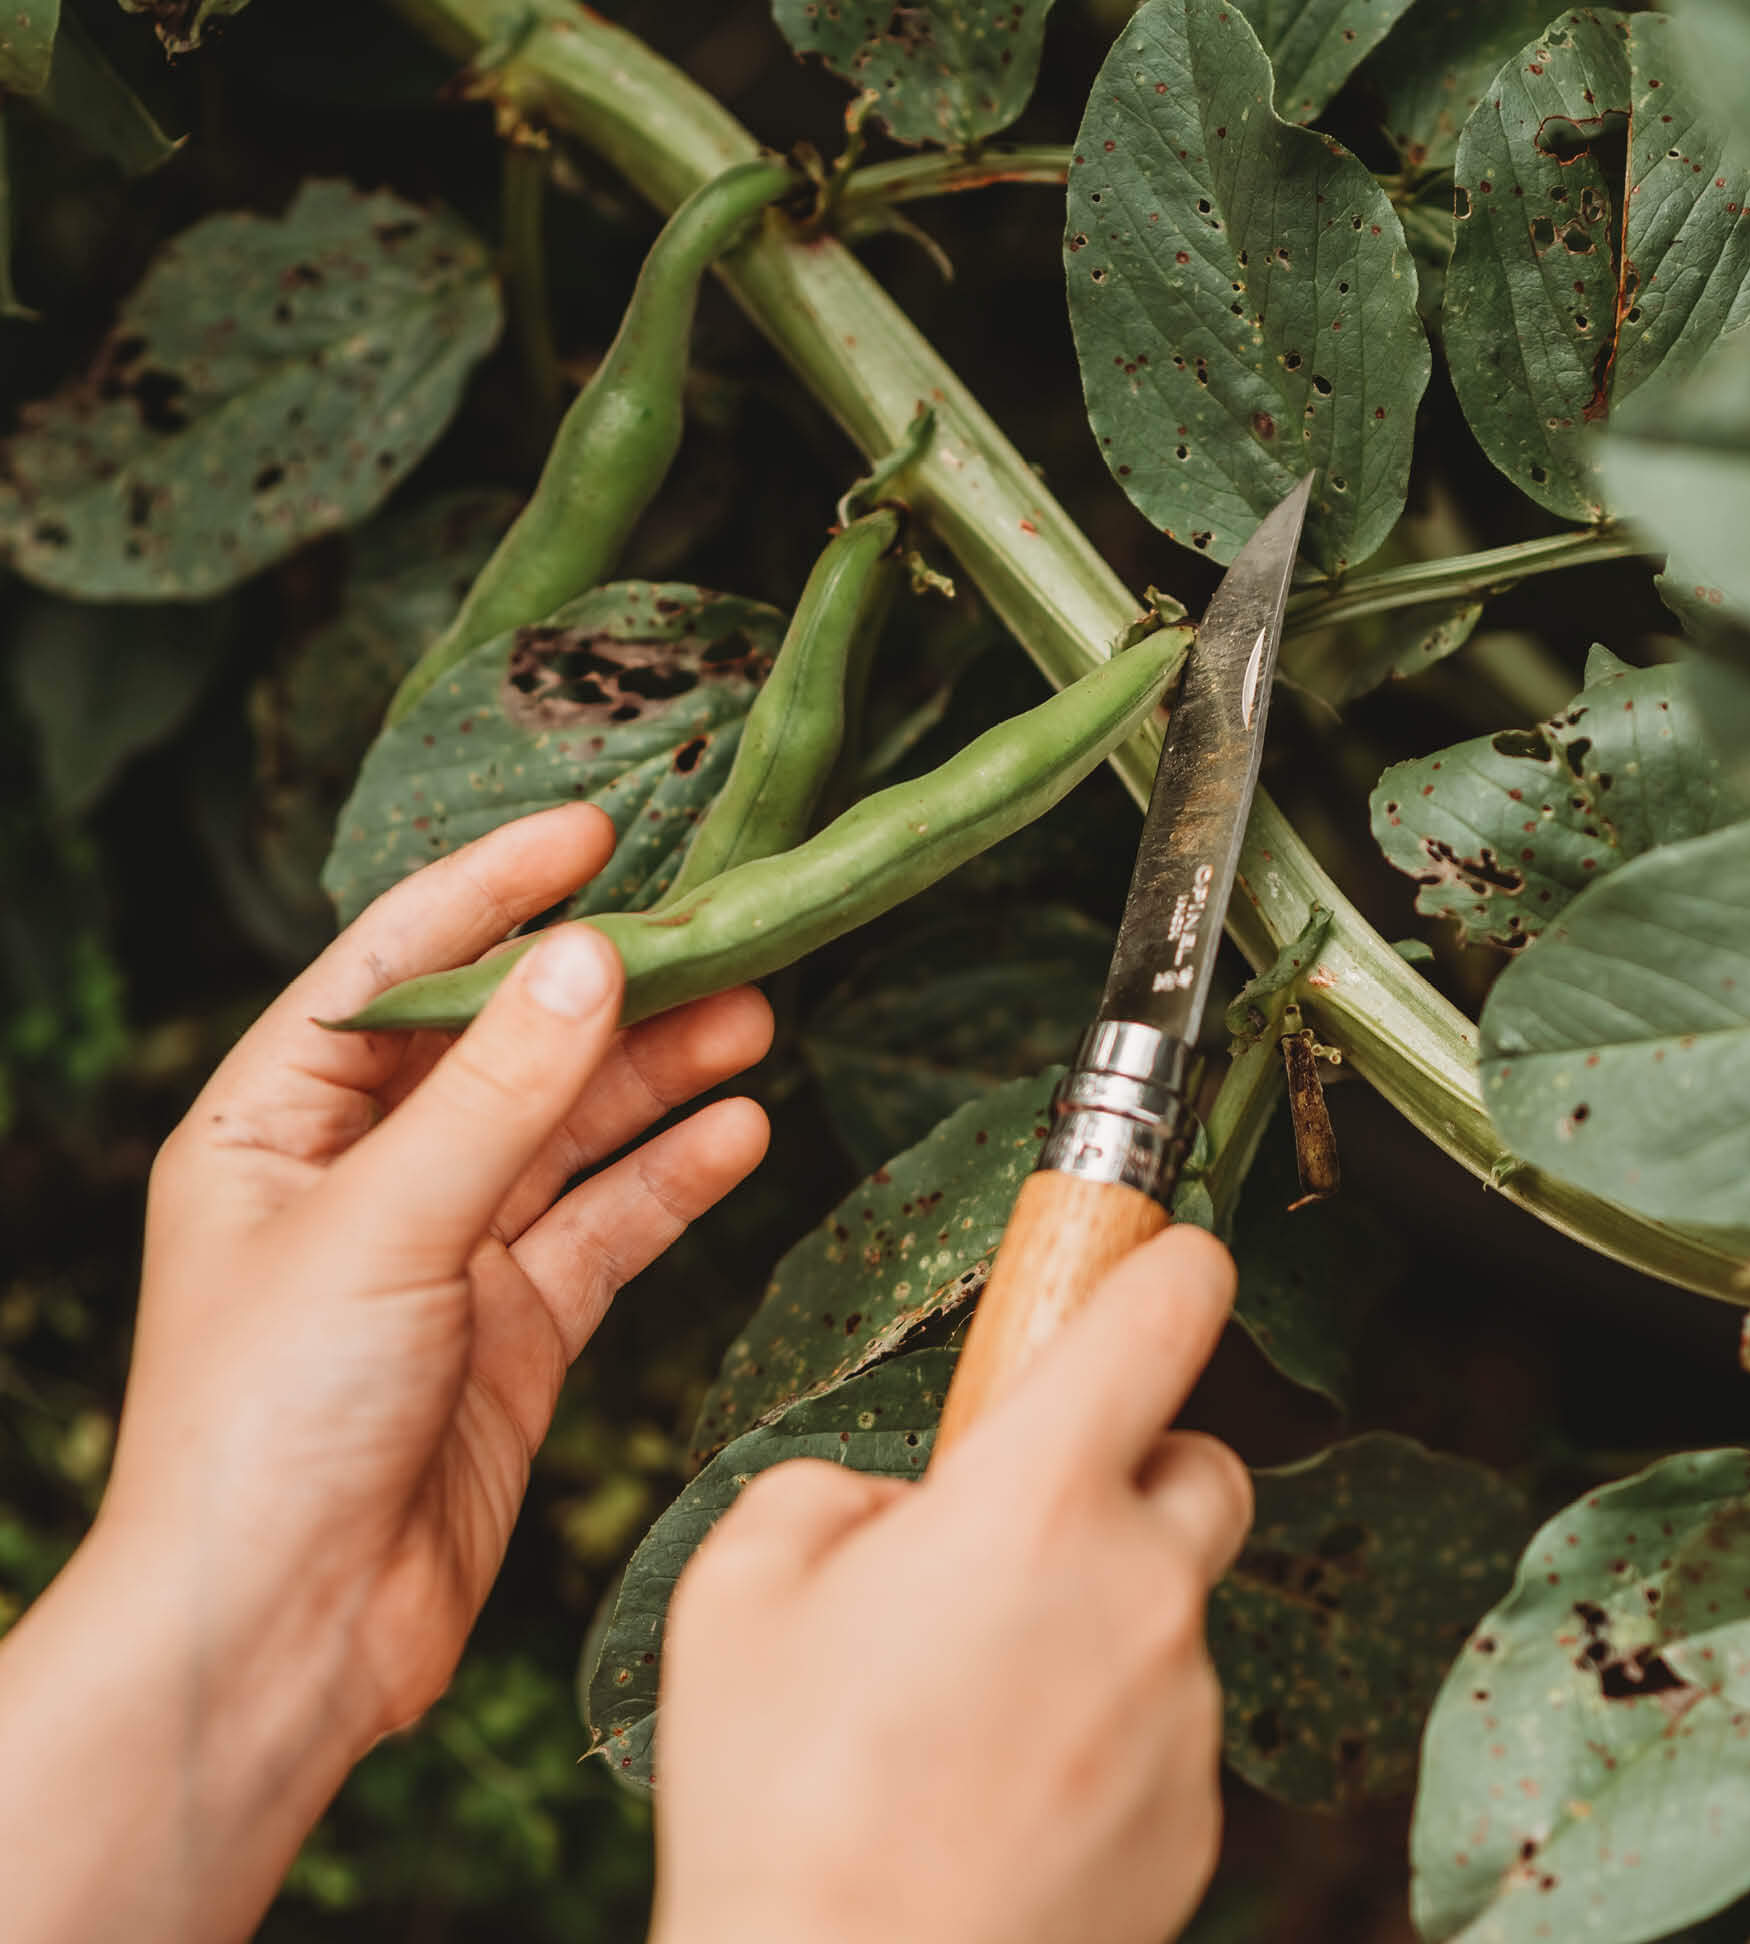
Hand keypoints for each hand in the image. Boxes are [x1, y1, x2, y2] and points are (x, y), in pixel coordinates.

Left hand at [0, 802, 770, 1942]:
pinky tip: (741, 1132)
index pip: (397, 966)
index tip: (596, 834)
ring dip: (658, 1075)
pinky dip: (672, 1179)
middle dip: (609, 990)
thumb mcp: (381, 1226)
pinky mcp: (515, 1327)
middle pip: (505, 1044)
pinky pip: (608, 1226)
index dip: (494, 891)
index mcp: (277, 1123)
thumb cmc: (267, 1423)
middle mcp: (364, 1173)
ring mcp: (446, 1251)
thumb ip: (498, 1093)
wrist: (287, 1638)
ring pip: (571, 1132)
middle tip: (722, 931)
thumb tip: (592, 957)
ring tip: (759, 1014)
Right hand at [653, 1227, 1251, 1943]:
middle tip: (1030, 1526)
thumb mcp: (743, 1586)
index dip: (1171, 1263)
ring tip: (967, 1713)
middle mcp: (1137, 1590)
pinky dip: (1104, 1731)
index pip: (1158, 1319)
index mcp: (1032, 1499)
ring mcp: (1183, 1714)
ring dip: (1096, 1619)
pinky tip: (1000, 1797)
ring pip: (1168, 1611)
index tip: (1168, 1253)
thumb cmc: (777, 1797)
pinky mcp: (1197, 1825)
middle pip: (1203, 1466)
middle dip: (1135, 1469)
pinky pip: (1164, 1729)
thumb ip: (834, 1492)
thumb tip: (904, 1510)